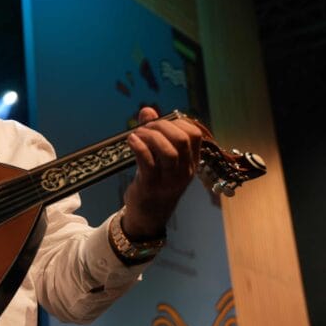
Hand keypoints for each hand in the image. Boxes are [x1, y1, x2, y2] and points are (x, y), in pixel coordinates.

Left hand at [123, 107, 202, 237]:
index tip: (160, 122)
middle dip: (161, 126)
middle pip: (182, 139)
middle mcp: (184, 171)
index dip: (177, 122)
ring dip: (150, 136)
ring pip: (169, 151)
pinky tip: (131, 141)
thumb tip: (147, 110)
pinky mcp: (151, 186)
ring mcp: (169, 180)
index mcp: (191, 162)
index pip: (194, 134)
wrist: (148, 215)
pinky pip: (148, 162)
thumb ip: (155, 134)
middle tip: (145, 127)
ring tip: (137, 134)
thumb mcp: (158, 158)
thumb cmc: (154, 182)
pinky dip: (139, 147)